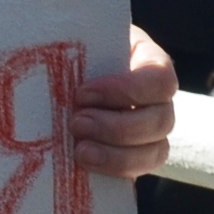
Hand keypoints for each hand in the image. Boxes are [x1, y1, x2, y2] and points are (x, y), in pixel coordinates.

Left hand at [68, 26, 177, 179]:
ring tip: (79, 151)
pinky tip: (84, 166)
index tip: (83, 93)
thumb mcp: (78, 41)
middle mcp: (158, 100)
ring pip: (155, 152)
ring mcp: (151, 133)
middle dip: (117, 127)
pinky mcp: (134, 158)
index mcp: (150, 63)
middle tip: (76, 123)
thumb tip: (51, 50)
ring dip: (116, 156)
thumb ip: (77, 47)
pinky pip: (137, 172)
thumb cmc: (70, 53)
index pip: (160, 80)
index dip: (127, 90)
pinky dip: (112, 171)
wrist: (60, 81)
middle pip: (162, 120)